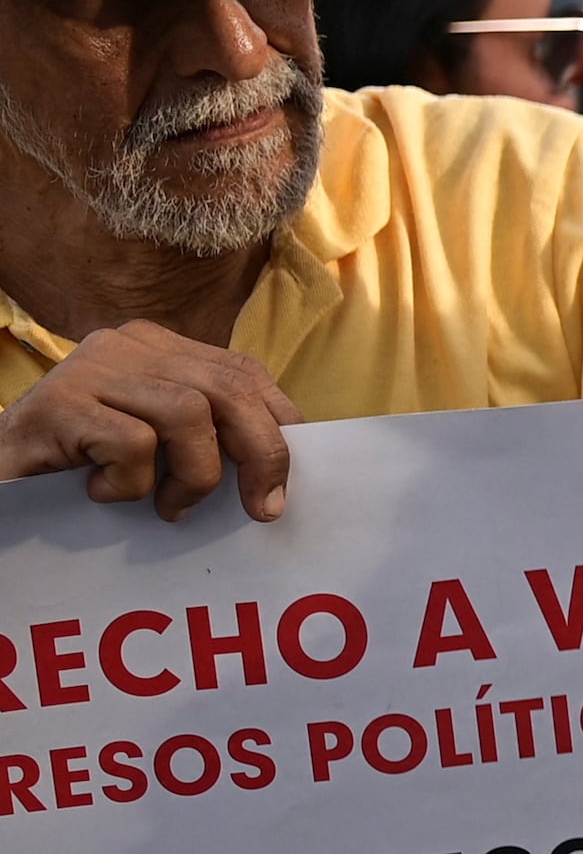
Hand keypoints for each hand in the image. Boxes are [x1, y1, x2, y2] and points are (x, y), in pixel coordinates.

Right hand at [0, 322, 294, 520]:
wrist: (1, 473)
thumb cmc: (83, 464)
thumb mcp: (157, 441)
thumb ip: (208, 432)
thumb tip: (279, 465)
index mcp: (157, 346)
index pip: (243, 373)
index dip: (278, 425)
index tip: (283, 481)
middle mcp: (127, 345)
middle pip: (227, 391)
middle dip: (261, 455)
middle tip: (260, 508)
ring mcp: (90, 368)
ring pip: (188, 414)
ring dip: (193, 476)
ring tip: (167, 506)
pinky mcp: (59, 403)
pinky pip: (133, 444)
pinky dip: (132, 483)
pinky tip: (102, 492)